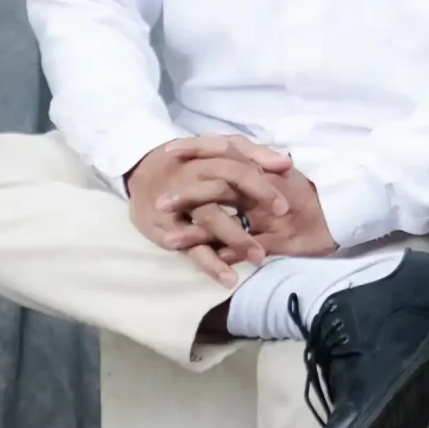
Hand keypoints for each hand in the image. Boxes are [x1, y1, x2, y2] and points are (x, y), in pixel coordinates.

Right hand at [124, 136, 292, 285]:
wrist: (142, 172)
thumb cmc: (191, 162)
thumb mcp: (220, 149)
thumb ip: (253, 153)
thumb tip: (286, 163)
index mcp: (206, 158)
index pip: (236, 168)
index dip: (260, 185)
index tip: (284, 206)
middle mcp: (191, 177)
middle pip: (222, 191)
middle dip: (251, 205)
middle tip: (277, 224)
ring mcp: (178, 204)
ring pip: (207, 219)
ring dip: (233, 238)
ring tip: (257, 258)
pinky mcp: (167, 229)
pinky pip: (190, 247)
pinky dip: (209, 262)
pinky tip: (228, 278)